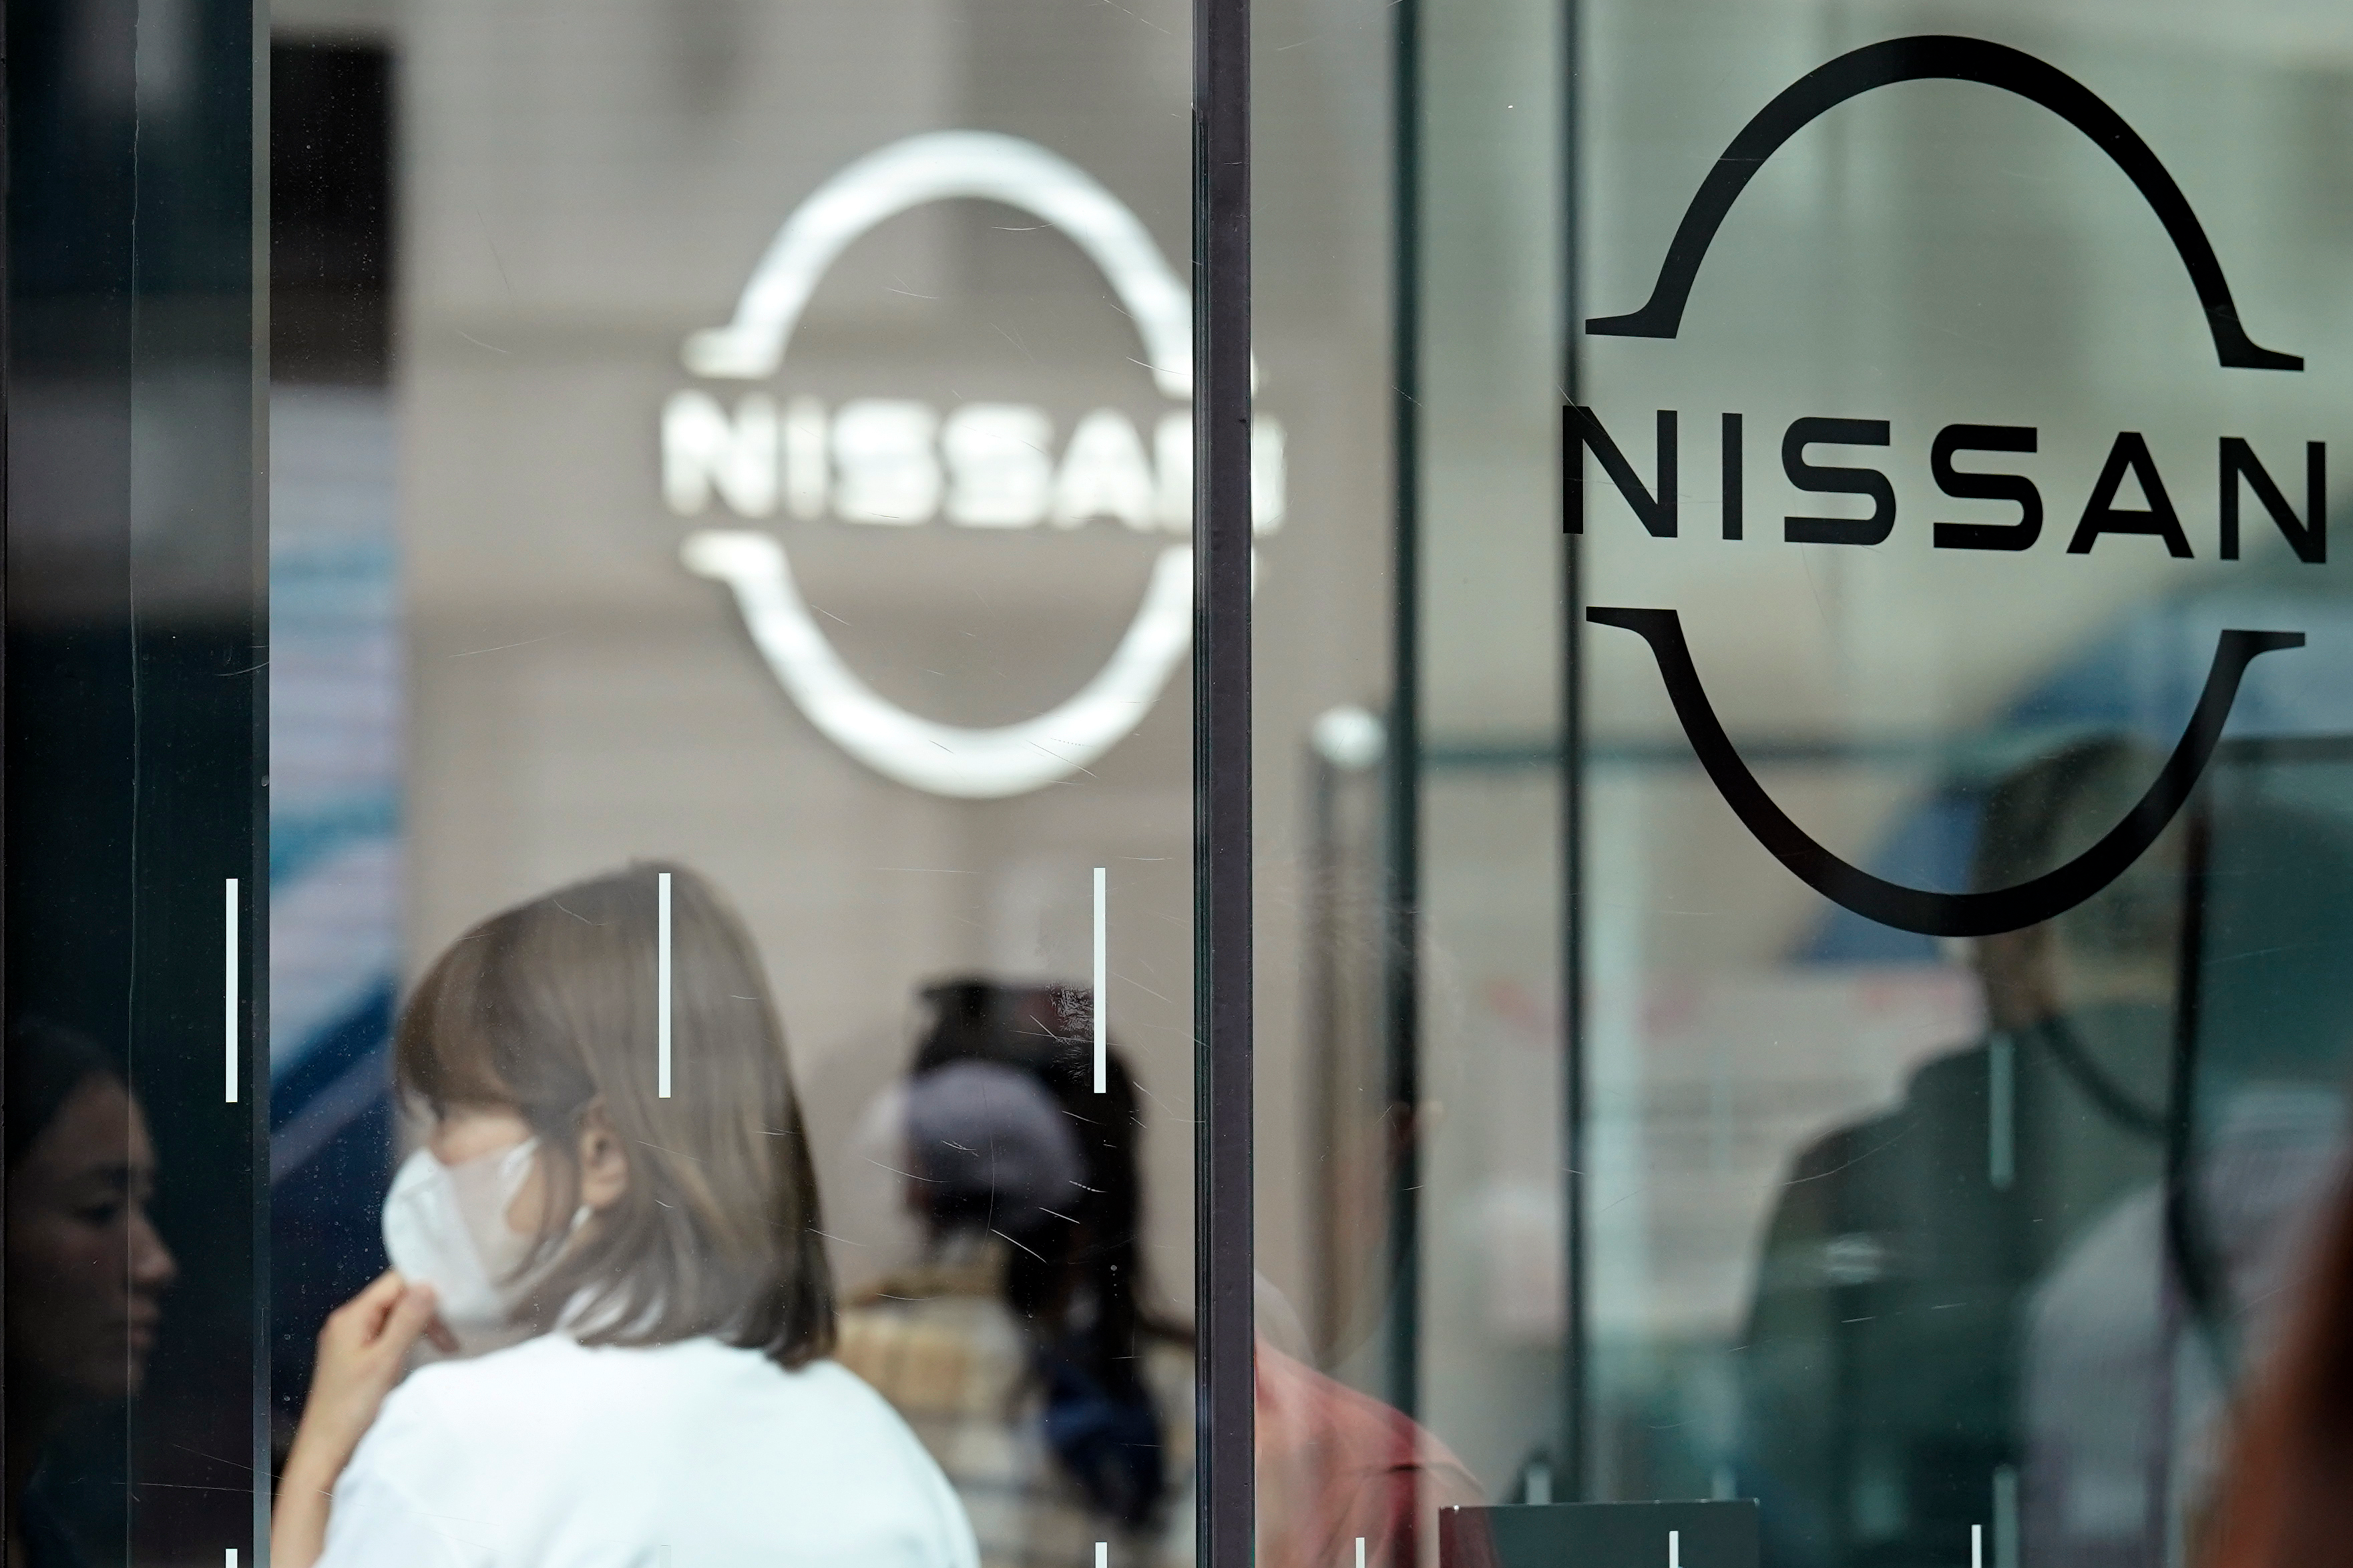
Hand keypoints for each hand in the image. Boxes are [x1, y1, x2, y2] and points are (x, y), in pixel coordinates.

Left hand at [272, 1272, 453, 1567]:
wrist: (325, 1453)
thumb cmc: (351, 1409)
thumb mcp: (385, 1361)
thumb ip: (407, 1321)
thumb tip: (428, 1283)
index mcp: (351, 1317)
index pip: (394, 1281)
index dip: (425, 1286)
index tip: (454, 1304)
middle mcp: (347, 1324)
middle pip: (395, 1298)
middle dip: (426, 1310)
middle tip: (453, 1334)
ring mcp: (350, 1343)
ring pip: (393, 1319)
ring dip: (419, 1327)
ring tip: (445, 1346)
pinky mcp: (355, 1360)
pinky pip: (386, 1337)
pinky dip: (408, 1341)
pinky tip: (423, 1355)